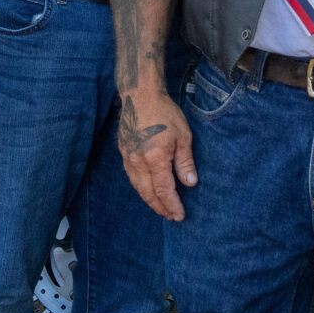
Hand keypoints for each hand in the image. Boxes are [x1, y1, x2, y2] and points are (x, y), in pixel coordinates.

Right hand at [118, 86, 196, 219]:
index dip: (172, 205)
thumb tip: (190, 183)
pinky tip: (148, 190)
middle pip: (148, 193)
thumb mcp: (183, 136)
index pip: (164, 190)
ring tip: (161, 208)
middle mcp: (138, 162)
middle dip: (160, 207)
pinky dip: (141, 188)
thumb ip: (185, 162)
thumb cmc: (164, 113)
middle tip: (171, 216)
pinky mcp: (123, 153)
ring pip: (138, 187)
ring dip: (149, 200)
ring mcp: (128, 158)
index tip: (180, 215)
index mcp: (155, 159)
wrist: (140, 96)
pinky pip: (132, 177)